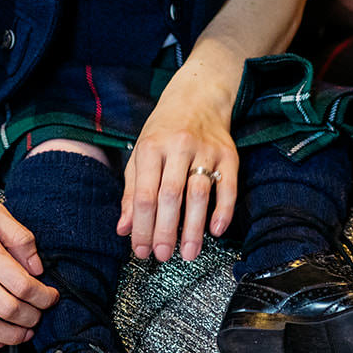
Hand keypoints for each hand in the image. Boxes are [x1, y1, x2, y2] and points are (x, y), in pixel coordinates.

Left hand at [118, 64, 240, 262]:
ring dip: (194, 227)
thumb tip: (123, 229)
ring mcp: (206, 150)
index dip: (142, 226)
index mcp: (151, 148)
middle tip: (163, 256)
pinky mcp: (229, 154)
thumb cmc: (164, 131)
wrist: (198, 97)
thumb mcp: (140, 155)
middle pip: (170, 195)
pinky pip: (228, 185)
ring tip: (189, 253)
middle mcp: (178, 147)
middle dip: (166, 230)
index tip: (141, 250)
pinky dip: (223, 210)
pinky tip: (216, 230)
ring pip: (199, 193)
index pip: (144, 194)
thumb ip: (131, 192)